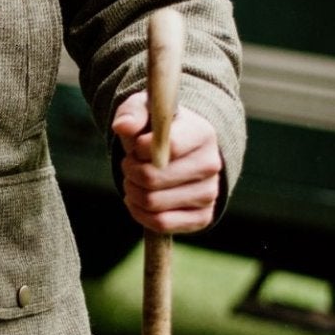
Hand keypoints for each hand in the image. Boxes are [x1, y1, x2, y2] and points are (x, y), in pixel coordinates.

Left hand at [112, 95, 222, 234]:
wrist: (184, 153)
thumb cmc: (160, 130)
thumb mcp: (146, 110)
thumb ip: (133, 114)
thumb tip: (123, 126)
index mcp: (202, 133)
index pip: (167, 146)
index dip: (140, 148)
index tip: (136, 146)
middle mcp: (211, 165)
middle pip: (153, 178)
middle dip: (130, 172)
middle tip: (129, 165)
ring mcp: (210, 193)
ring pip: (153, 202)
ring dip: (132, 192)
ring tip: (133, 181)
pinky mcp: (203, 217)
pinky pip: (161, 223)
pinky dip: (140, 214)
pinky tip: (137, 201)